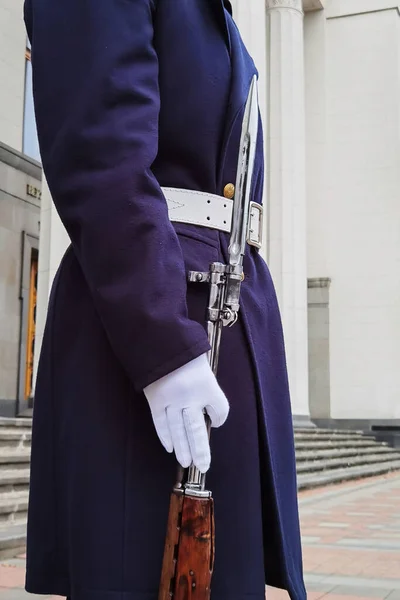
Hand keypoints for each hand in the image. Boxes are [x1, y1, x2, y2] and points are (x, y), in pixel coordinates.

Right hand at [143, 353, 228, 472]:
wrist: (159, 340)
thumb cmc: (186, 351)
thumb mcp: (205, 366)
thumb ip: (208, 388)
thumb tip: (209, 411)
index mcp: (207, 385)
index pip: (220, 408)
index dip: (220, 417)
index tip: (215, 420)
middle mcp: (190, 397)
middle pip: (197, 430)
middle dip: (201, 450)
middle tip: (203, 466)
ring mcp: (171, 400)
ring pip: (178, 431)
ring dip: (183, 449)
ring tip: (187, 462)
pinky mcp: (156, 400)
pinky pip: (161, 423)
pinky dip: (166, 436)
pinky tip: (170, 448)